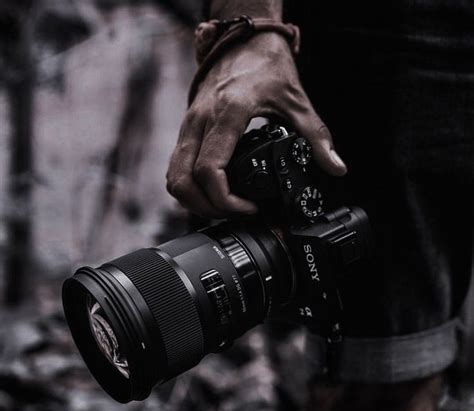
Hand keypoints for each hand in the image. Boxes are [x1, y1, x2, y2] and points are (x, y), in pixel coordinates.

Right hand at [166, 33, 346, 217]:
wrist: (245, 39)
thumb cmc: (267, 65)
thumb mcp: (297, 102)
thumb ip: (316, 137)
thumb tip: (335, 166)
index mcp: (227, 114)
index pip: (210, 170)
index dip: (225, 200)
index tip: (249, 207)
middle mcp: (201, 121)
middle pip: (184, 181)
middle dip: (208, 208)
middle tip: (235, 213)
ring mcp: (189, 124)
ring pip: (174, 177)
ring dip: (193, 201)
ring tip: (223, 208)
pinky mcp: (187, 127)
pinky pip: (175, 166)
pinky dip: (188, 187)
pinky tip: (210, 192)